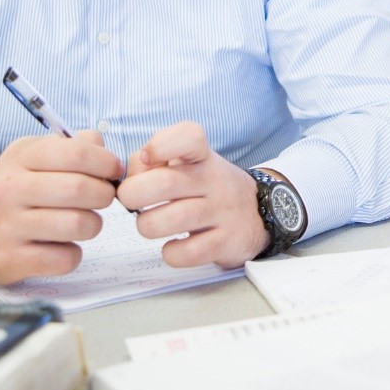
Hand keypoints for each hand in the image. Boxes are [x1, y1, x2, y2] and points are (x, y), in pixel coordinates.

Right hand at [0, 130, 121, 284]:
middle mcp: (8, 190)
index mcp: (20, 158)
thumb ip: (71, 146)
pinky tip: (62, 245)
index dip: (106, 163)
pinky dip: (73, 253)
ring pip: (77, 225)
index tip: (113, 171)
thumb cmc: (13, 187)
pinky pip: (65, 258)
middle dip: (104, 195)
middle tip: (102, 198)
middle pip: (80, 190)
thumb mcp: (33, 154)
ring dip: (92, 224)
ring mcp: (6, 227)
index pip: (76, 153)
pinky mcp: (9, 260)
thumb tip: (103, 147)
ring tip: (83, 222)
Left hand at [115, 121, 268, 268]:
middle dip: (133, 195)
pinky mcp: (227, 242)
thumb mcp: (189, 164)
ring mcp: (223, 211)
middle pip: (165, 182)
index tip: (147, 158)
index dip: (161, 145)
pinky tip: (173, 246)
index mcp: (203, 157)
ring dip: (147, 225)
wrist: (259, 214)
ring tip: (151, 225)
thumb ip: (154, 162)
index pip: (189, 136)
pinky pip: (188, 252)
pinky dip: (171, 253)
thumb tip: (129, 176)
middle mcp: (215, 180)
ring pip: (171, 220)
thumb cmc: (207, 187)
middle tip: (132, 202)